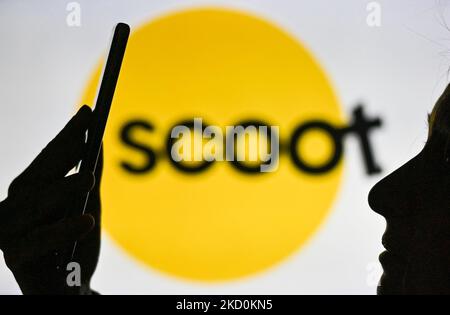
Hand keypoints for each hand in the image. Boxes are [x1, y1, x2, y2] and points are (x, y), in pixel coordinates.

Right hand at [0, 105, 101, 294]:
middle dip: (64, 153)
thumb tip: (99, 141)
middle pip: (39, 176)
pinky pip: (37, 242)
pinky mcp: (15, 259)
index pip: (48, 159)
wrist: (69, 289)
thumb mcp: (87, 207)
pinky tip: (87, 220)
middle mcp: (15, 207)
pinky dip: (61, 230)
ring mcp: (10, 232)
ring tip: (89, 179)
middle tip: (90, 135)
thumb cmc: (75, 244)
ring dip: (62, 190)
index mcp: (30, 192)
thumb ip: (90, 178)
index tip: (88, 113)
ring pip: (35, 206)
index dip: (67, 136)